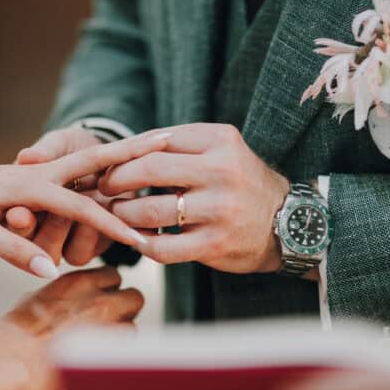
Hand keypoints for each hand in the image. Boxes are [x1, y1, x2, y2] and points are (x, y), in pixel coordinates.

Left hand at [0, 133, 166, 277]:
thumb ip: (11, 248)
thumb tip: (49, 268)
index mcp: (30, 185)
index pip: (83, 206)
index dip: (113, 225)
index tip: (143, 239)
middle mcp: (40, 172)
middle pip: (96, 159)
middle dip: (132, 150)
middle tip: (167, 139)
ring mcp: (40, 171)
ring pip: (90, 160)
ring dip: (123, 151)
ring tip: (160, 141)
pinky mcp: (35, 176)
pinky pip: (76, 169)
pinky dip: (104, 161)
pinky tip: (124, 166)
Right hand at [0, 266, 144, 389]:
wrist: (12, 358)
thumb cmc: (15, 334)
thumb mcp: (37, 299)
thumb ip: (63, 297)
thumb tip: (68, 303)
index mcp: (79, 283)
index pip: (114, 276)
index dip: (110, 290)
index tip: (103, 300)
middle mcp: (98, 299)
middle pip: (133, 297)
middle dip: (125, 310)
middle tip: (110, 323)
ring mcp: (107, 326)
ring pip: (132, 326)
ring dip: (121, 336)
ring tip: (100, 347)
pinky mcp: (110, 351)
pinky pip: (126, 351)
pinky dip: (117, 356)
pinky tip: (99, 361)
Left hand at [100, 124, 289, 273]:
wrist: (288, 223)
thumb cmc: (240, 184)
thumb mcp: (219, 152)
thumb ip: (177, 148)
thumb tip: (120, 151)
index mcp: (219, 141)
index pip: (157, 141)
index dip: (124, 153)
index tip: (107, 163)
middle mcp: (222, 171)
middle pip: (149, 170)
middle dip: (116, 179)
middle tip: (102, 186)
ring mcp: (219, 209)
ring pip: (150, 211)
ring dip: (124, 213)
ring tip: (117, 213)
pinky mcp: (215, 244)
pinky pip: (163, 248)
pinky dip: (143, 244)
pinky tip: (138, 239)